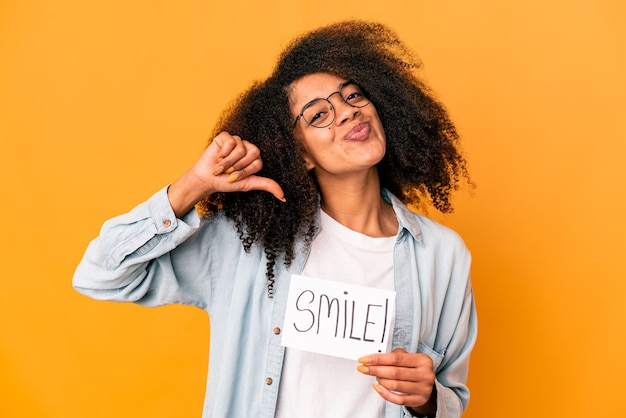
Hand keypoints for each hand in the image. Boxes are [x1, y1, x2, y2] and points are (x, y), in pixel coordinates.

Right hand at [168, 132, 284, 216]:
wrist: (207, 179)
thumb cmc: (227, 182)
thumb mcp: (249, 184)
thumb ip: (267, 185)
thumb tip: (283, 196)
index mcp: (255, 158)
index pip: (258, 163)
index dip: (245, 172)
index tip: (235, 178)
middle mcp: (248, 147)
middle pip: (252, 153)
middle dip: (238, 167)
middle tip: (228, 171)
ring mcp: (237, 141)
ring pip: (240, 149)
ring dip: (228, 162)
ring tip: (221, 166)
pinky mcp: (225, 136)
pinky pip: (230, 142)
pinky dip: (223, 153)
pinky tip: (218, 157)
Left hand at [357, 348, 435, 411]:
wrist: (427, 385)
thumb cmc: (415, 369)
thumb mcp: (410, 358)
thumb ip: (395, 355)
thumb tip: (374, 357)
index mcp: (423, 360)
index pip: (396, 358)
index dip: (378, 359)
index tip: (365, 359)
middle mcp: (425, 374)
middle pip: (394, 372)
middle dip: (375, 370)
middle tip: (364, 368)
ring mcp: (423, 389)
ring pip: (395, 385)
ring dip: (381, 381)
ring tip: (375, 377)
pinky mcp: (418, 400)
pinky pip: (398, 399)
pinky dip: (385, 393)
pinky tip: (378, 387)